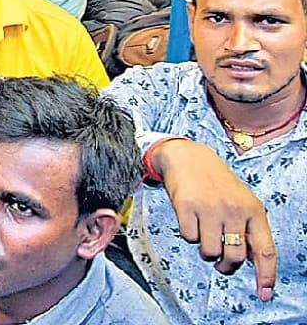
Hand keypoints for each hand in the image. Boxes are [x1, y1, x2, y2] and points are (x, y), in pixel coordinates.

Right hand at [155, 138, 276, 300]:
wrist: (189, 158)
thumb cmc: (217, 184)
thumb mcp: (241, 203)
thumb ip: (248, 230)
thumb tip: (250, 262)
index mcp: (253, 210)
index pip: (264, 250)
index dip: (266, 275)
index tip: (264, 293)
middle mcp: (233, 210)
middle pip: (234, 256)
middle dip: (225, 266)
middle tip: (220, 264)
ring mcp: (209, 208)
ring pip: (209, 252)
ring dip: (205, 251)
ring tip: (204, 237)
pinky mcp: (186, 206)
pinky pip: (189, 238)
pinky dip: (189, 235)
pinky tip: (191, 220)